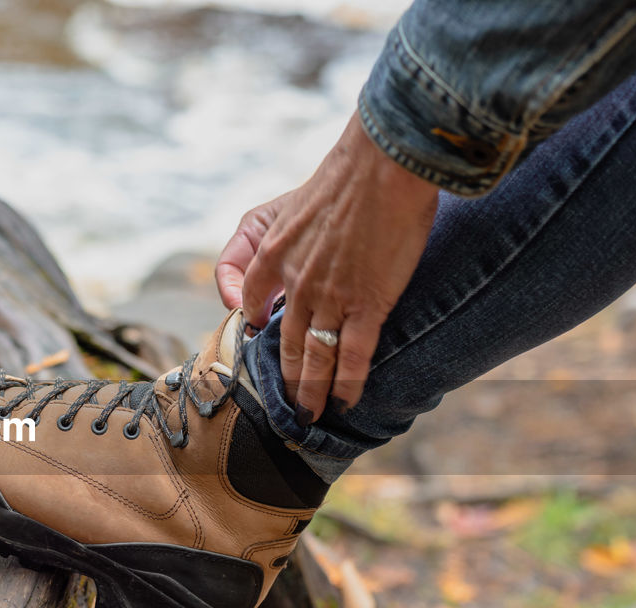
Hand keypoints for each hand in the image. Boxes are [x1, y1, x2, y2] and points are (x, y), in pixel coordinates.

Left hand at [215, 113, 438, 423]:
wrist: (384, 165)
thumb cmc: (344, 175)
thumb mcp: (287, 204)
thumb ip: (268, 240)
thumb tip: (263, 275)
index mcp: (271, 255)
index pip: (251, 303)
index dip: (255, 326)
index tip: (262, 342)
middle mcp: (294, 284)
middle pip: (284, 345)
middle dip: (286, 380)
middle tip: (287, 405)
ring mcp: (329, 298)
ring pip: (314, 358)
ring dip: (311, 391)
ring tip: (309, 415)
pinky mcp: (367, 304)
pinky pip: (353, 356)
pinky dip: (348, 384)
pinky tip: (345, 401)